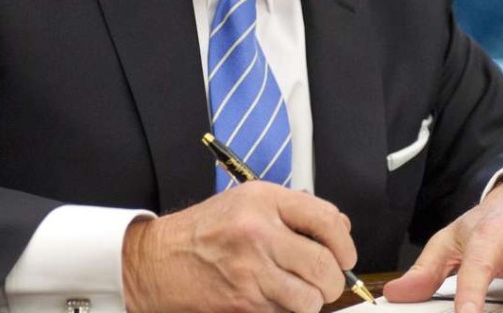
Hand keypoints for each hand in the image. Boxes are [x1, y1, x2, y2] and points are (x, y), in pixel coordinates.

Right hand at [121, 182, 356, 311]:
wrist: (157, 260)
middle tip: (326, 281)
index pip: (326, 220)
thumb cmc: (203, 231)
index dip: (344, 243)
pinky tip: (274, 298)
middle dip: (333, 281)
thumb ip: (294, 210)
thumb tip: (339, 226)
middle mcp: (259, 232)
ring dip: (312, 301)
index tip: (345, 255)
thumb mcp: (247, 202)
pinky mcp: (243, 302)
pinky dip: (288, 311)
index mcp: (264, 200)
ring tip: (299, 292)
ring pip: (310, 298)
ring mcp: (251, 270)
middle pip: (324, 265)